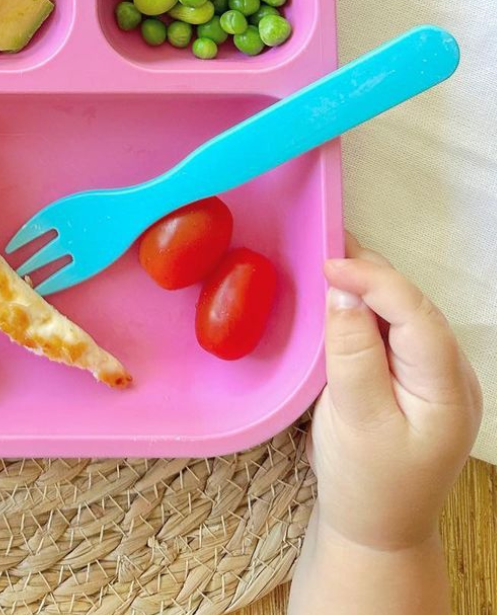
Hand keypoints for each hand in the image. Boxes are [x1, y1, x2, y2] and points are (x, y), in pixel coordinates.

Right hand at [309, 234, 481, 552]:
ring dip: (370, 287)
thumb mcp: (353, 419)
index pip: (416, 316)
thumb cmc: (364, 481)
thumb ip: (352, 354)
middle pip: (415, 309)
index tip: (328, 264)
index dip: (374, 280)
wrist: (375, 529)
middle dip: (373, 274)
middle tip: (324, 248)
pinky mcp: (416, 380)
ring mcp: (437, 378)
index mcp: (447, 391)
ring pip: (406, 315)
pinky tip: (342, 298)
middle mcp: (452, 377)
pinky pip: (396, 331)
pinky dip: (368, 308)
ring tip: (330, 263)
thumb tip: (341, 293)